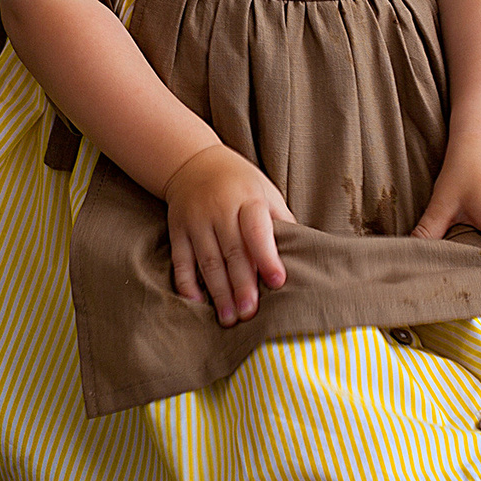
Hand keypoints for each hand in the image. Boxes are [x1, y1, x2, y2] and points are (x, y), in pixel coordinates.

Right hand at [163, 144, 293, 325]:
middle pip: (232, 252)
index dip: (267, 257)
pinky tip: (197, 303)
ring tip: (229, 318)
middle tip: (250, 314)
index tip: (277, 283)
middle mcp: (219, 209)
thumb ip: (281, 221)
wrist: (193, 163)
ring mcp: (195, 220)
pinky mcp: (177, 230)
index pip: (256, 230)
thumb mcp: (265, 191)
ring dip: (218, 292)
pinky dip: (187, 283)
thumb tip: (303, 253)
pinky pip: (181, 260)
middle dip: (241, 285)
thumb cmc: (240, 184)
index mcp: (247, 199)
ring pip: (207, 260)